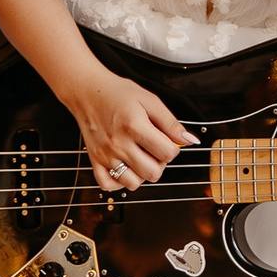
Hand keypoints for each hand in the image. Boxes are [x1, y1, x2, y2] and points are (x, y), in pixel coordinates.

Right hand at [55, 67, 198, 191]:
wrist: (87, 91)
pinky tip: (126, 167)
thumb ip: (170, 122)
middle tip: (156, 149)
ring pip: (133, 183)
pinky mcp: (94, 160)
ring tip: (141, 157)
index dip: (174, 148)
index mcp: (134, 127)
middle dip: (161, 163)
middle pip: (153, 173)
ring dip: (142, 173)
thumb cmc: (117, 93)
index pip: (167, 153)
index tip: (168, 141)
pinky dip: (119, 181)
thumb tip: (189, 140)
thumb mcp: (150, 100)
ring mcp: (105, 155)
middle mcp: (118, 144)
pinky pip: (108, 185)